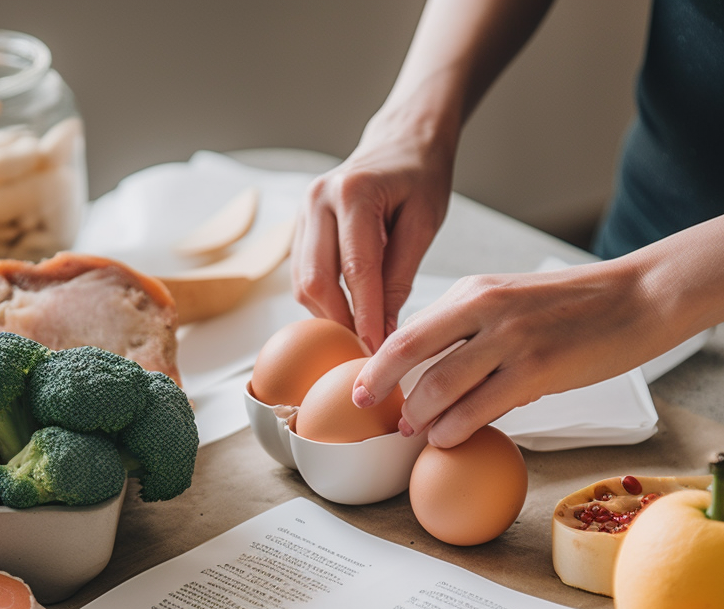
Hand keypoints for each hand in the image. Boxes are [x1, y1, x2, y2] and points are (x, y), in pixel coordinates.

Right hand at [291, 112, 454, 352]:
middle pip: (317, 281)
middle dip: (341, 322)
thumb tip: (384, 330)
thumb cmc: (420, 176)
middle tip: (366, 351)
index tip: (377, 350)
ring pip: (303, 283)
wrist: (401, 142)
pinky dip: (323, 301)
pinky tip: (348, 313)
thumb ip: (401, 275)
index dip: (366, 316)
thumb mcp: (424, 222)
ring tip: (360, 334)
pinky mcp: (300, 227)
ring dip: (329, 315)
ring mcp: (303, 213)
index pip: (356, 270)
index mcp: (353, 193)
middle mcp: (318, 200)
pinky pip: (302, 276)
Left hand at [352, 257, 678, 446]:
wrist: (641, 297)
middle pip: (409, 353)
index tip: (362, 389)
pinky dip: (453, 430)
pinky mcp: (536, 370)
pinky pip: (478, 409)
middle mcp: (484, 308)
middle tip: (375, 415)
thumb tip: (435, 375)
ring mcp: (509, 338)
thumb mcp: (512, 300)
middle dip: (381, 390)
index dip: (377, 365)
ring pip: (439, 386)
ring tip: (414, 432)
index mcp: (474, 289)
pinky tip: (448, 439)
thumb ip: (471, 329)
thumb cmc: (575, 306)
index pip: (408, 330)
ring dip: (419, 417)